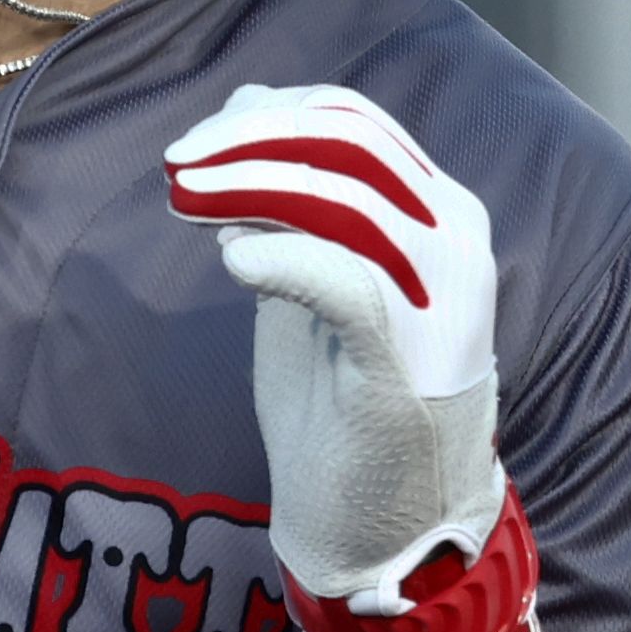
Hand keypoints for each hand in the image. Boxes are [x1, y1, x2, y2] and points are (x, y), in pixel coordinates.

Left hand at [163, 82, 501, 607]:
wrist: (379, 524)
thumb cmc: (341, 399)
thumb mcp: (312, 279)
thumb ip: (289, 204)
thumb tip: (246, 107)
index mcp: (436, 215)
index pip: (352, 122)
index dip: (265, 116)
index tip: (196, 147)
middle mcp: (451, 243)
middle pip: (346, 143)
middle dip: (246, 142)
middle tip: (178, 168)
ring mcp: (435, 302)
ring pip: (344, 197)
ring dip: (247, 186)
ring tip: (187, 203)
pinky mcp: (403, 363)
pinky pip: (347, 281)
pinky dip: (284, 257)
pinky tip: (232, 260)